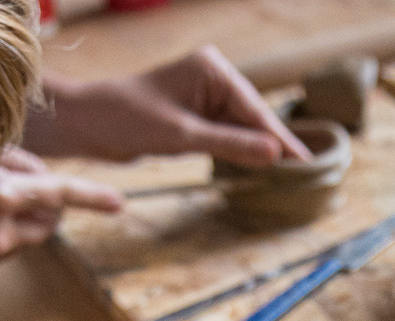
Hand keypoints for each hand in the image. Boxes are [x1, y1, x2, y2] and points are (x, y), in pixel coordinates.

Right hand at [0, 148, 122, 282]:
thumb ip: (14, 162)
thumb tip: (41, 180)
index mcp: (0, 197)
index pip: (57, 192)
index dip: (90, 196)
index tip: (119, 202)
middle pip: (47, 222)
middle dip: (43, 207)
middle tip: (14, 187)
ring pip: (20, 239)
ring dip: (11, 222)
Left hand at [28, 45, 312, 167]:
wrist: (88, 123)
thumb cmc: (126, 119)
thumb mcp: (182, 136)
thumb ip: (231, 144)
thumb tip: (275, 154)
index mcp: (213, 70)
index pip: (255, 111)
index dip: (281, 141)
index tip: (307, 164)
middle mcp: (212, 77)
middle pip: (253, 119)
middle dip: (274, 146)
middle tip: (305, 175)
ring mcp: (204, 95)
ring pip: (242, 129)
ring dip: (258, 152)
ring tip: (289, 177)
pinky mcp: (195, 113)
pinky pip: (226, 135)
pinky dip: (239, 152)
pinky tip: (258, 169)